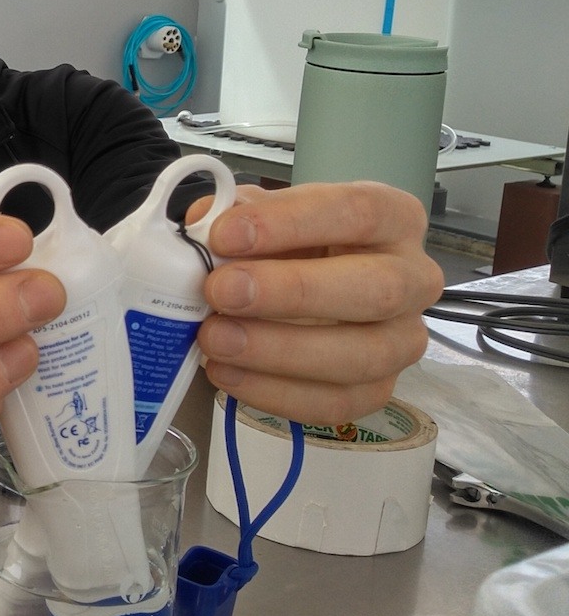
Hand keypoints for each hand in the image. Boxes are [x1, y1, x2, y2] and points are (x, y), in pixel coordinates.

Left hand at [192, 181, 442, 425]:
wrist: (291, 291)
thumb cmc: (283, 244)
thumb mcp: (263, 214)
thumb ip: (236, 214)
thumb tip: (202, 228)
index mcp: (394, 218)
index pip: (358, 212)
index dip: (290, 223)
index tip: (224, 235)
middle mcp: (413, 279)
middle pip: (376, 288)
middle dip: (292, 292)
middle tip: (221, 291)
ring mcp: (402, 340)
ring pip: (363, 355)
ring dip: (280, 350)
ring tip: (214, 338)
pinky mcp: (378, 390)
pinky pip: (337, 403)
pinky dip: (275, 392)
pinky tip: (226, 372)